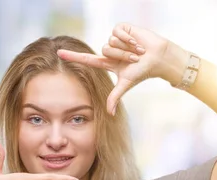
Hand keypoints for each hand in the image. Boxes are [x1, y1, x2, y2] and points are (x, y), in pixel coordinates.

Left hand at [57, 23, 186, 114]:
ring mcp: (115, 38)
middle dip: (121, 56)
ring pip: (111, 41)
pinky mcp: (122, 28)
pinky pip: (117, 32)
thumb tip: (110, 114)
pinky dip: (128, 39)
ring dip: (126, 48)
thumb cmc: (143, 72)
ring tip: (138, 51)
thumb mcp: (126, 84)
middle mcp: (110, 49)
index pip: (87, 59)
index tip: (59, 53)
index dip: (73, 56)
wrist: (158, 58)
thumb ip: (115, 97)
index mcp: (108, 62)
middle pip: (105, 50)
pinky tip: (137, 42)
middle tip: (135, 59)